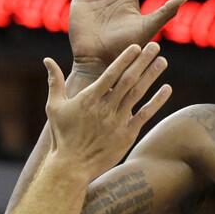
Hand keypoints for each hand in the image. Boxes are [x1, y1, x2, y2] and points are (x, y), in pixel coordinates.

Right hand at [45, 42, 170, 180]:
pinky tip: (167, 89)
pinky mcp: (127, 135)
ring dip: (151, 76)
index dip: (125, 59)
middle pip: (128, 80)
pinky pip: (145, 115)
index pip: (110, 74)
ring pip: (138, 94)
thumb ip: (54, 82)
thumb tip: (47, 60)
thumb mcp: (53, 107)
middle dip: (142, 61)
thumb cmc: (62, 136)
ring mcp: (117, 121)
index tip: (136, 46)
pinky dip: (157, 101)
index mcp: (89, 98)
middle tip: (155, 46)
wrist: (72, 167)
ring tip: (162, 61)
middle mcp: (105, 108)